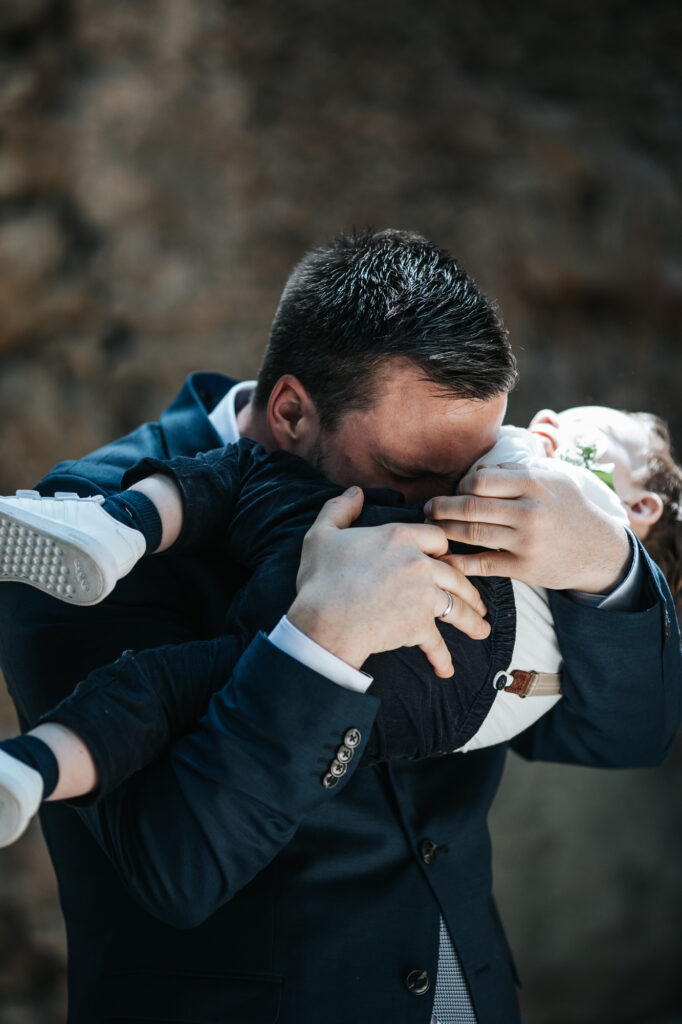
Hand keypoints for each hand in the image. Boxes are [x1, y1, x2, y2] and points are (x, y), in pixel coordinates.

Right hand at [287, 487, 489, 676]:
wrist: (323, 620)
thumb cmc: (321, 578)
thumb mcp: (322, 534)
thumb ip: (340, 509)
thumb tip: (354, 492)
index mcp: (400, 536)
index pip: (438, 536)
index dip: (443, 547)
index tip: (446, 559)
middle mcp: (420, 563)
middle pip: (456, 573)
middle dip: (469, 589)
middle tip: (477, 601)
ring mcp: (424, 595)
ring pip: (458, 606)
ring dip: (472, 621)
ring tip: (480, 630)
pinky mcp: (420, 625)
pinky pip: (437, 643)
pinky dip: (442, 658)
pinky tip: (446, 669)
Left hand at [424, 463, 631, 592]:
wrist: (600, 550)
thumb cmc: (571, 510)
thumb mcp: (555, 480)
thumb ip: (518, 471)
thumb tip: (482, 469)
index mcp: (534, 484)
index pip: (481, 480)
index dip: (460, 486)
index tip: (455, 492)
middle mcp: (529, 511)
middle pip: (470, 506)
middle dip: (441, 507)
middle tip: (428, 509)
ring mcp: (526, 541)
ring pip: (471, 533)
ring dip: (445, 530)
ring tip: (432, 528)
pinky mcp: (524, 567)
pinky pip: (482, 563)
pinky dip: (458, 561)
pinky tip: (443, 558)